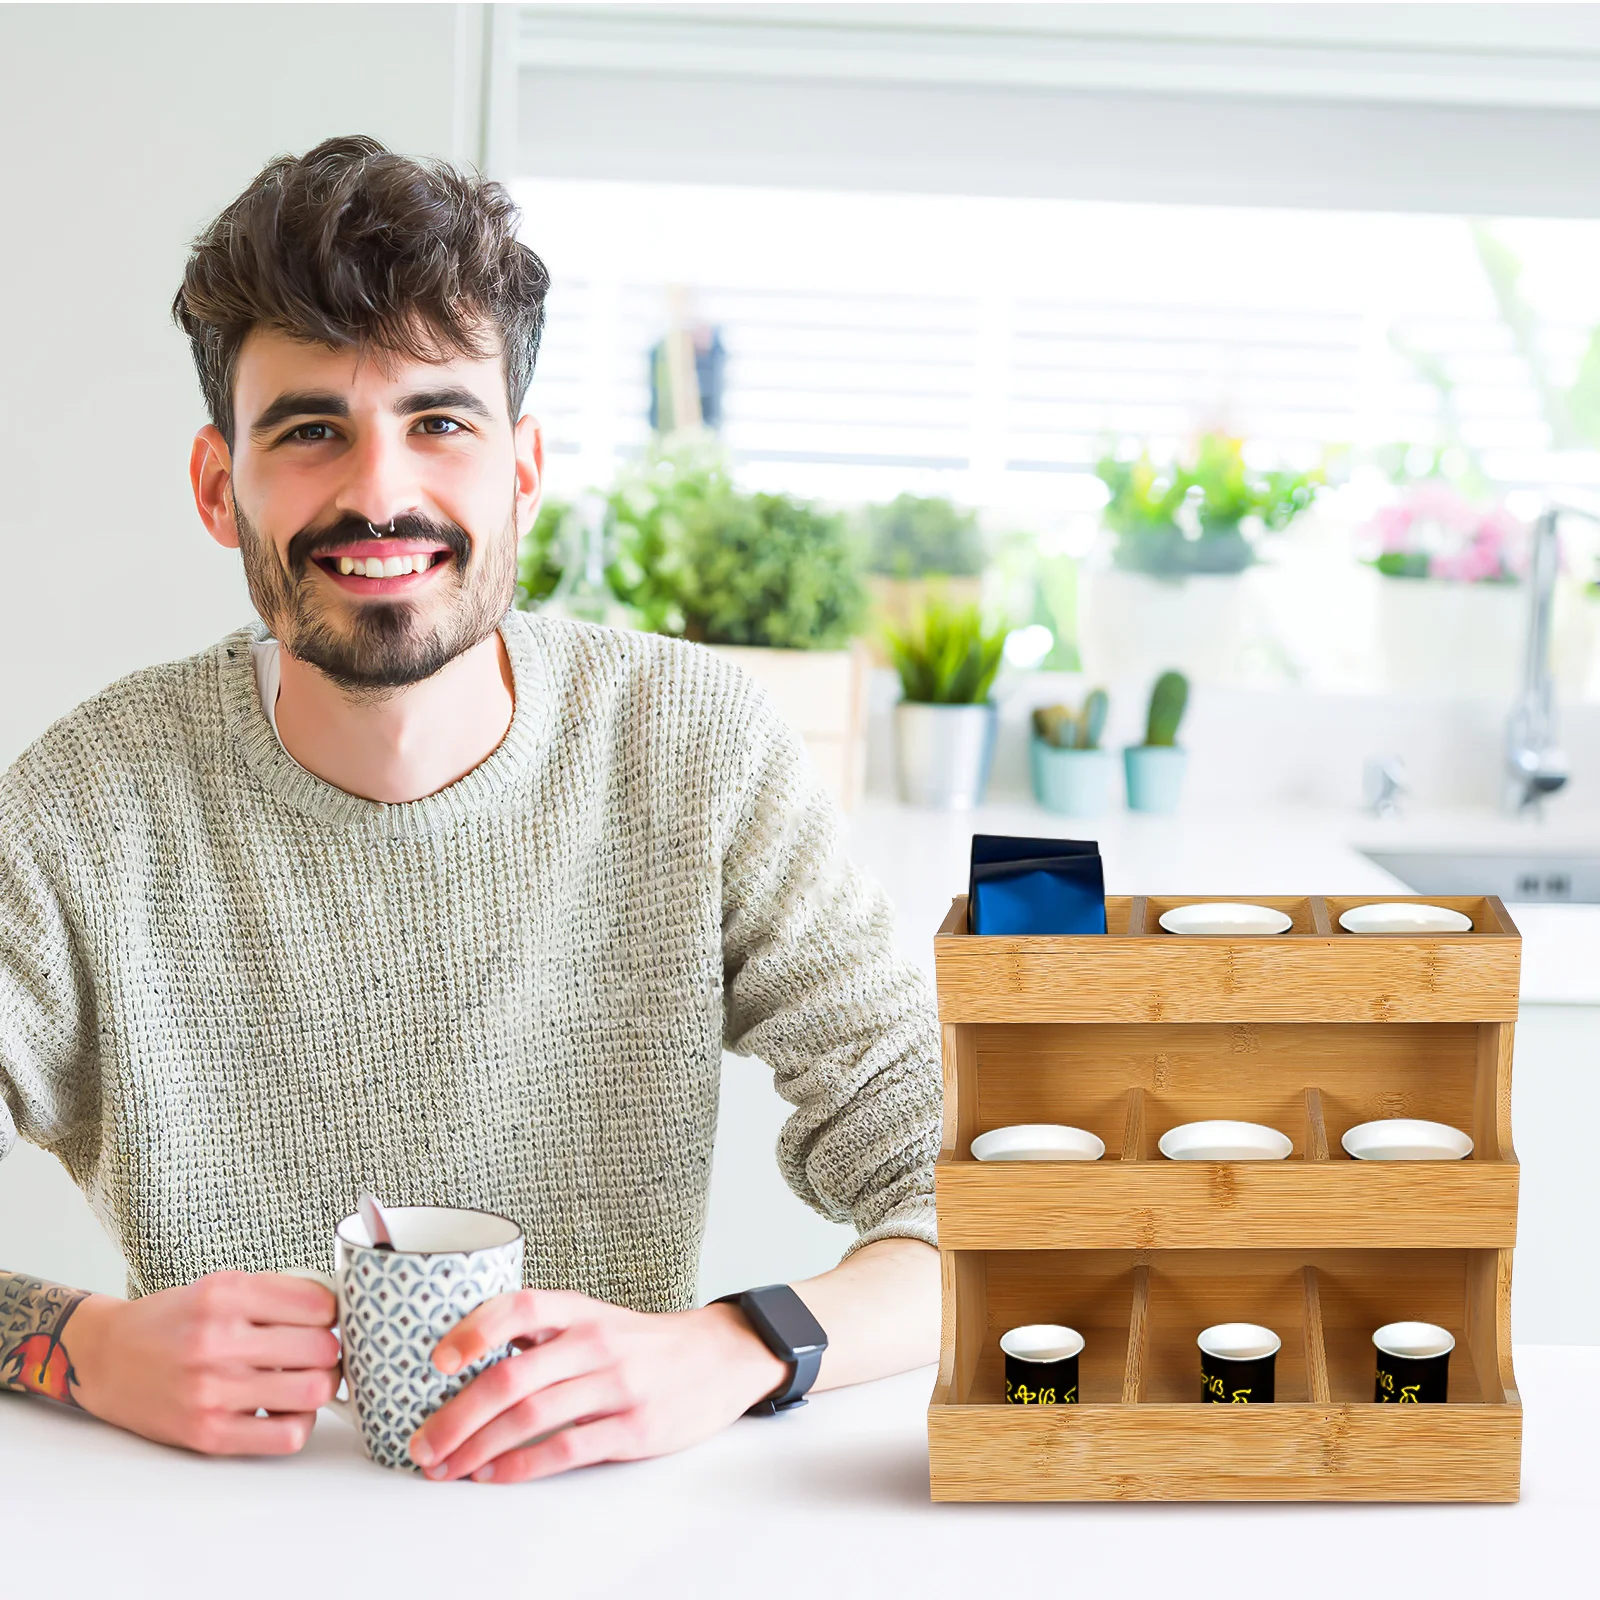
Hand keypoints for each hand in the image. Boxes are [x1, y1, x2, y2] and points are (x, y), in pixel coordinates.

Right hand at [68, 1271, 340, 1454]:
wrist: (107, 1359)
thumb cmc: (172, 1321)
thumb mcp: (220, 1285)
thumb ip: (276, 1292)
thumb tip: (337, 1312)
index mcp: (226, 1296)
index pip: (319, 1305)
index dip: (333, 1313)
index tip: (325, 1319)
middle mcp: (218, 1342)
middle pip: (322, 1349)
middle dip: (330, 1350)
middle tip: (319, 1352)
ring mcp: (213, 1391)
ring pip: (313, 1391)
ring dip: (319, 1385)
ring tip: (305, 1379)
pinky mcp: (209, 1433)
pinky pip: (286, 1436)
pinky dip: (300, 1423)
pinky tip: (286, 1410)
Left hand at [406, 1289, 789, 1483]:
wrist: (719, 1358)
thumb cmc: (642, 1343)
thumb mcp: (595, 1319)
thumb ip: (541, 1332)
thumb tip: (466, 1355)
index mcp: (581, 1309)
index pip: (519, 1307)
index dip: (473, 1331)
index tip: (434, 1361)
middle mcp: (596, 1342)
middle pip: (512, 1377)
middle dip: (457, 1416)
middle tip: (423, 1442)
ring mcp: (617, 1385)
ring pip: (531, 1416)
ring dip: (478, 1447)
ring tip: (447, 1466)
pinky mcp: (633, 1427)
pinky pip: (565, 1449)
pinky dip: (521, 1466)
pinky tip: (494, 1475)